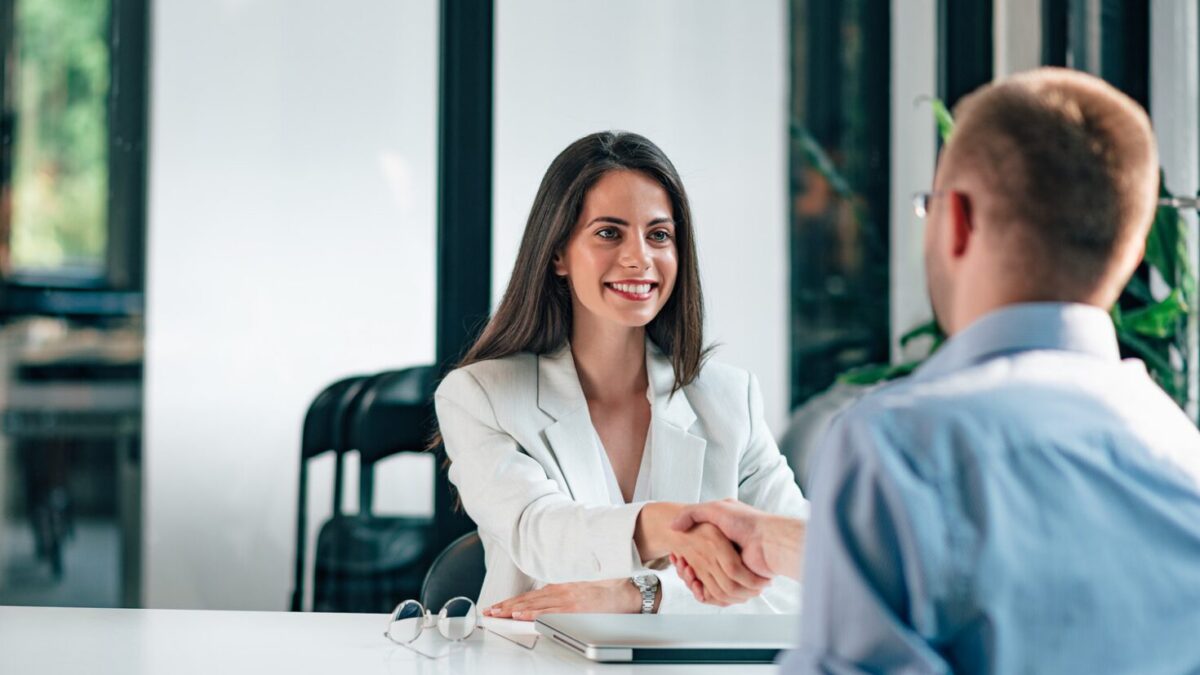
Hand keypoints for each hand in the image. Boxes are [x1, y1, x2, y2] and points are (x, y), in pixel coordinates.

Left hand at [481, 578, 644, 620]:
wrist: (627, 592)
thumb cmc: (607, 591)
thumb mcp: (579, 587)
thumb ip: (563, 591)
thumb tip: (546, 599)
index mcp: (561, 586)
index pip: (531, 595)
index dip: (512, 600)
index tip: (498, 605)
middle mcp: (561, 591)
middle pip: (528, 599)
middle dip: (506, 605)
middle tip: (490, 611)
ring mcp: (567, 600)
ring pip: (534, 604)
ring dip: (513, 609)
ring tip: (497, 613)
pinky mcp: (574, 609)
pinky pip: (549, 612)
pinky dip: (532, 612)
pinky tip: (520, 614)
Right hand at [634, 502, 769, 606]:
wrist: (767, 540)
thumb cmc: (745, 522)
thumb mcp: (715, 509)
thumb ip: (692, 513)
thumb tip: (673, 526)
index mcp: (721, 541)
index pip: (696, 554)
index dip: (684, 555)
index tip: (676, 555)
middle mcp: (727, 557)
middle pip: (698, 569)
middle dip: (685, 568)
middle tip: (679, 563)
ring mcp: (731, 572)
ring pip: (704, 582)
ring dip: (691, 579)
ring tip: (685, 570)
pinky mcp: (736, 584)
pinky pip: (714, 594)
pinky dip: (702, 591)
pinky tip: (694, 582)